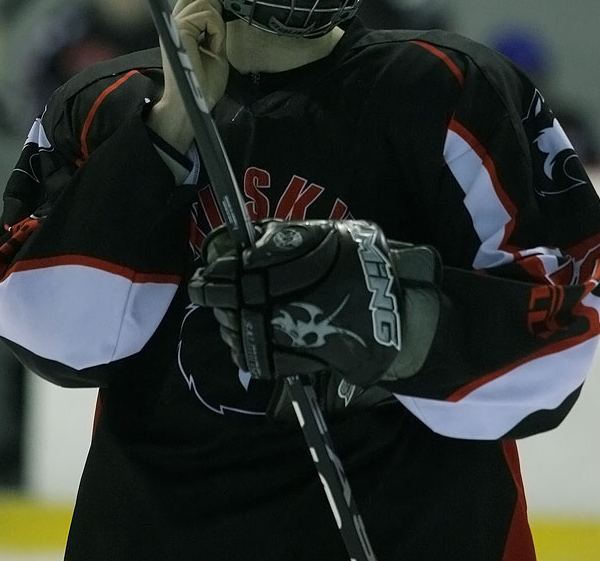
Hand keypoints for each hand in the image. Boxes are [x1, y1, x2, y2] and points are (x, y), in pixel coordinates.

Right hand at [147, 0, 228, 152]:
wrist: (194, 102)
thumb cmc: (203, 83)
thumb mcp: (214, 50)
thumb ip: (214, 31)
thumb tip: (220, 11)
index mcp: (179, 29)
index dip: (209, 5)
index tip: (218, 29)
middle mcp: (173, 24)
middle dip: (212, 7)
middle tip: (217, 33)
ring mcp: (174, 26)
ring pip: (203, 2)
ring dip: (217, 23)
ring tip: (215, 46)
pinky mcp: (179, 31)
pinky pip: (207, 16)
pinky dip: (217, 31)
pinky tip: (213, 49)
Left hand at [188, 219, 440, 386]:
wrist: (395, 315)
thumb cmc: (363, 267)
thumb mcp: (332, 236)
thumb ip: (289, 236)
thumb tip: (246, 236)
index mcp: (298, 269)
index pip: (242, 267)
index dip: (220, 267)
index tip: (209, 266)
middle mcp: (290, 304)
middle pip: (234, 300)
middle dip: (214, 293)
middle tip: (204, 286)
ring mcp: (290, 338)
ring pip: (239, 329)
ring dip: (226, 319)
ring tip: (224, 309)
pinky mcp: (292, 364)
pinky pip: (253, 357)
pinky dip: (240, 344)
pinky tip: (239, 333)